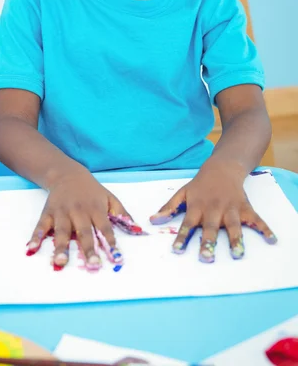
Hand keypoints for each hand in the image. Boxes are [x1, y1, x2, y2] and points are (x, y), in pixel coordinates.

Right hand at [26, 169, 132, 270]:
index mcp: (96, 209)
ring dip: (60, 247)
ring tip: (60, 262)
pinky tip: (32, 249)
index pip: (104, 227)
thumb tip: (137, 229)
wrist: (67, 174)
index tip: (116, 256)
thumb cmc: (91, 190)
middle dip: (88, 249)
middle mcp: (79, 212)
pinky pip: (41, 226)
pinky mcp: (48, 213)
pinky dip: (36, 237)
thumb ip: (122, 214)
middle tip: (92, 265)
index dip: (110, 241)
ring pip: (61, 231)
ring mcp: (62, 213)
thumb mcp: (109, 197)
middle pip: (84, 232)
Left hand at [150, 164, 276, 261]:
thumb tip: (153, 220)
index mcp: (197, 207)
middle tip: (207, 258)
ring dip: (236, 239)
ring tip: (237, 254)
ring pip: (233, 225)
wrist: (222, 168)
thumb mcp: (182, 193)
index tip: (177, 250)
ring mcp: (230, 208)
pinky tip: (271, 239)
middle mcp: (213, 209)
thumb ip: (169, 207)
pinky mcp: (244, 208)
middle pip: (211, 227)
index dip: (182, 237)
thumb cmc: (200, 185)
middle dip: (209, 242)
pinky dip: (264, 229)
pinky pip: (256, 220)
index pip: (187, 224)